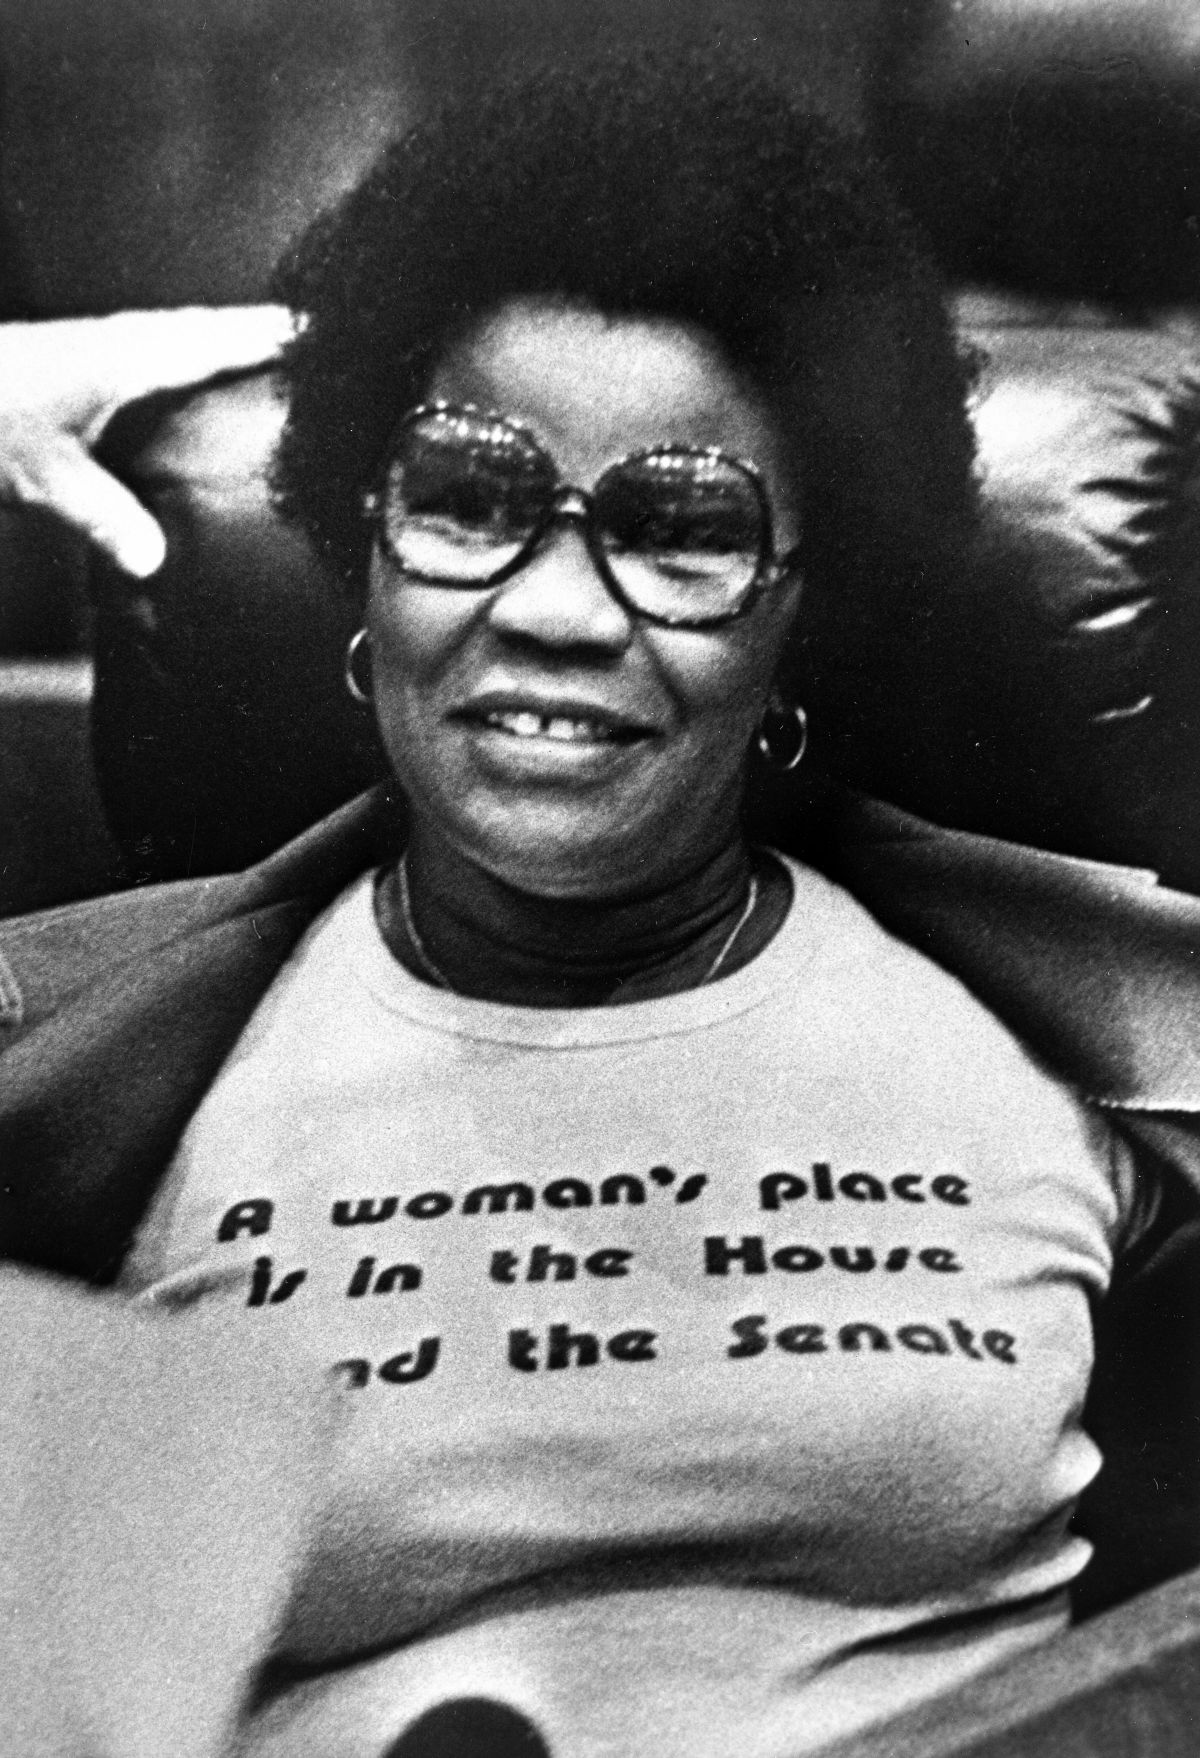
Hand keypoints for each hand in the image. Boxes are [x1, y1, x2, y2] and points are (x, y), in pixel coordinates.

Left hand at [0, 306, 292, 576]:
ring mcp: (96, 354)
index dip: (273, 336)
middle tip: (314, 351)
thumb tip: (153, 558)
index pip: (219, 337)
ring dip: (220, 353)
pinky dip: (181, 377)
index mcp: (125, 354)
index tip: (323, 335)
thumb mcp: (43, 474)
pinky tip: (185, 408)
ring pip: (177, 346)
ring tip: (267, 371)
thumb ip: (104, 514)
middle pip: (206, 333)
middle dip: (259, 338)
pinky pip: (150, 368)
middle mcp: (117, 344)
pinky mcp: (76, 374)